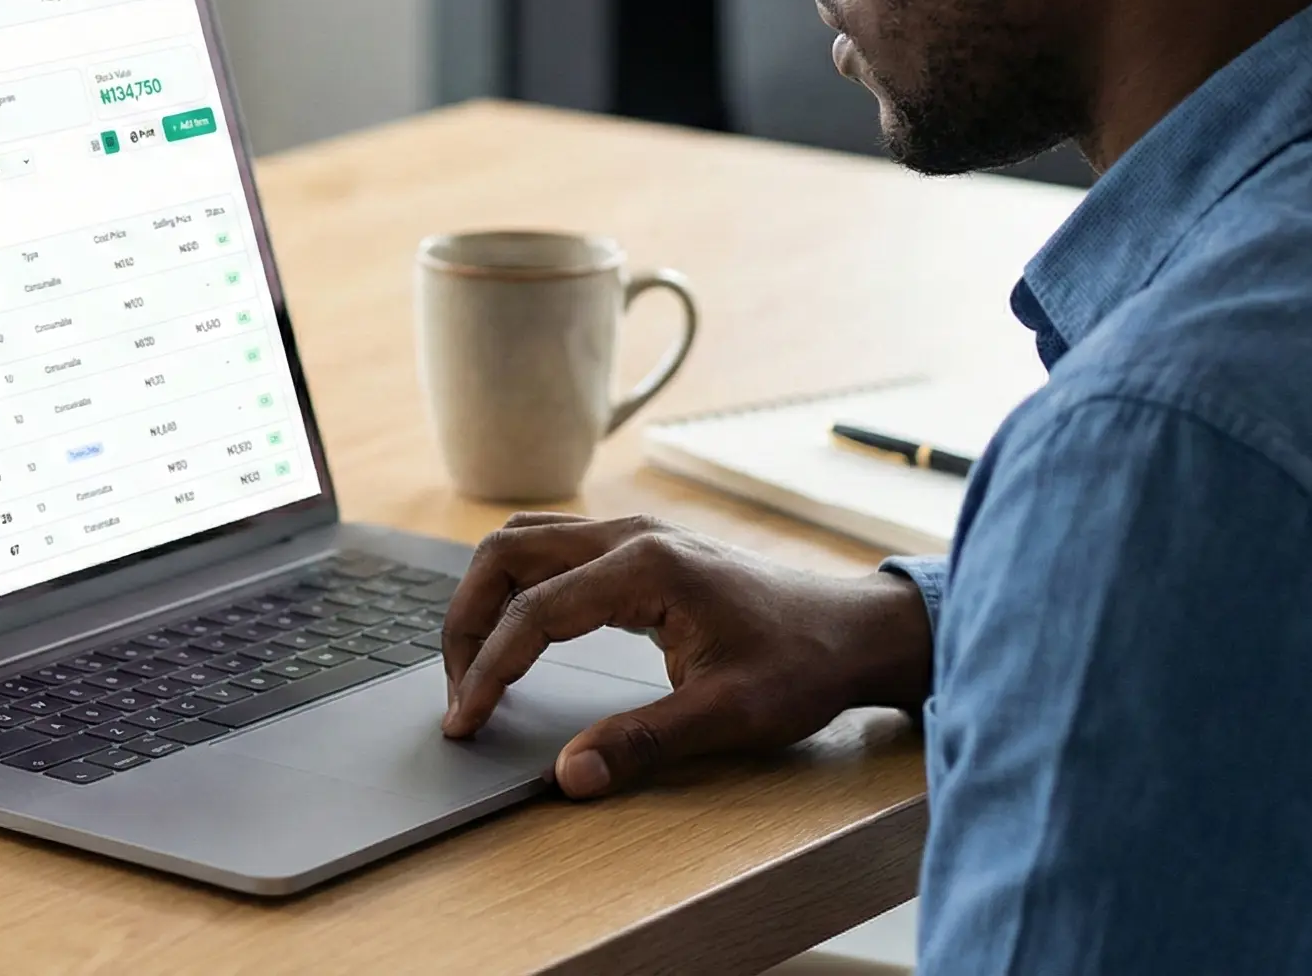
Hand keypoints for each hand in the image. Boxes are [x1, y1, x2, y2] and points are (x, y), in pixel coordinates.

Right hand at [439, 513, 932, 797]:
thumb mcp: (727, 716)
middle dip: (466, 621)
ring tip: (474, 667)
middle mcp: (629, 536)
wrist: (854, 630)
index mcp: (645, 568)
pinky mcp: (637, 549)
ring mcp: (631, 534)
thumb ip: (641, 743)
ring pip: (521, 543)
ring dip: (484, 598)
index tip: (464, 722)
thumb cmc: (801, 666)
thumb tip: (569, 776)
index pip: (534, 613)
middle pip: (506, 554)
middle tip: (457, 691)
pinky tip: (515, 637)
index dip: (488, 670)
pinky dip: (514, 589)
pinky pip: (549, 550)